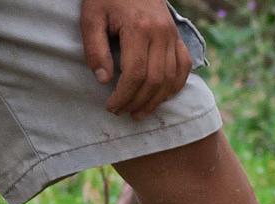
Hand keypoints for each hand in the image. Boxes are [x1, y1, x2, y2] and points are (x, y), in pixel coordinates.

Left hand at [80, 0, 192, 119]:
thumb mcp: (91, 18)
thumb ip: (95, 49)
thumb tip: (104, 80)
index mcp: (139, 29)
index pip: (135, 74)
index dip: (123, 96)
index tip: (111, 107)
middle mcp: (161, 33)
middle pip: (154, 80)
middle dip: (137, 102)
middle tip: (120, 112)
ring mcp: (173, 35)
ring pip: (170, 78)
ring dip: (155, 100)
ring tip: (138, 113)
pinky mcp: (177, 36)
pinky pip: (183, 66)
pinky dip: (175, 86)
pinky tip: (161, 98)